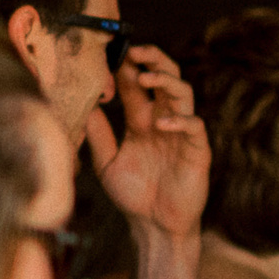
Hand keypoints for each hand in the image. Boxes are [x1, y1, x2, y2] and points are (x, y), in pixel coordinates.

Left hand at [89, 44, 209, 239]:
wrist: (155, 226)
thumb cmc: (133, 196)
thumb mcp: (107, 161)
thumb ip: (98, 133)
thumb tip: (82, 104)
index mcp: (141, 122)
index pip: (137, 86)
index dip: (127, 67)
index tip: (111, 53)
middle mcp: (163, 122)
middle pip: (165, 79)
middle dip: (153, 61)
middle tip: (136, 51)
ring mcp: (182, 134)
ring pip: (183, 94)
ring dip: (167, 81)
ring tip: (147, 78)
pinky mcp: (197, 150)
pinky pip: (195, 126)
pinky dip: (181, 120)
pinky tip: (162, 123)